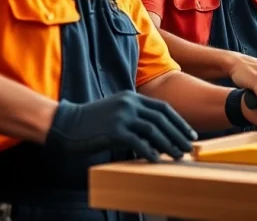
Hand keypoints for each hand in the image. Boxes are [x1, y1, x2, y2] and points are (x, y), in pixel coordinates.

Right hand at [44, 91, 195, 161]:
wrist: (66, 123)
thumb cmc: (92, 121)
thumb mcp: (116, 111)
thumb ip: (135, 116)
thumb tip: (157, 133)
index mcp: (132, 97)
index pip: (163, 108)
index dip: (179, 121)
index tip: (189, 133)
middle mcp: (129, 103)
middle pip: (162, 119)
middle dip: (178, 134)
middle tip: (188, 147)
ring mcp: (121, 115)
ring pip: (153, 130)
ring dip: (169, 144)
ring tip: (178, 155)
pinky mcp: (113, 130)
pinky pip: (137, 142)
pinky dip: (149, 151)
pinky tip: (156, 159)